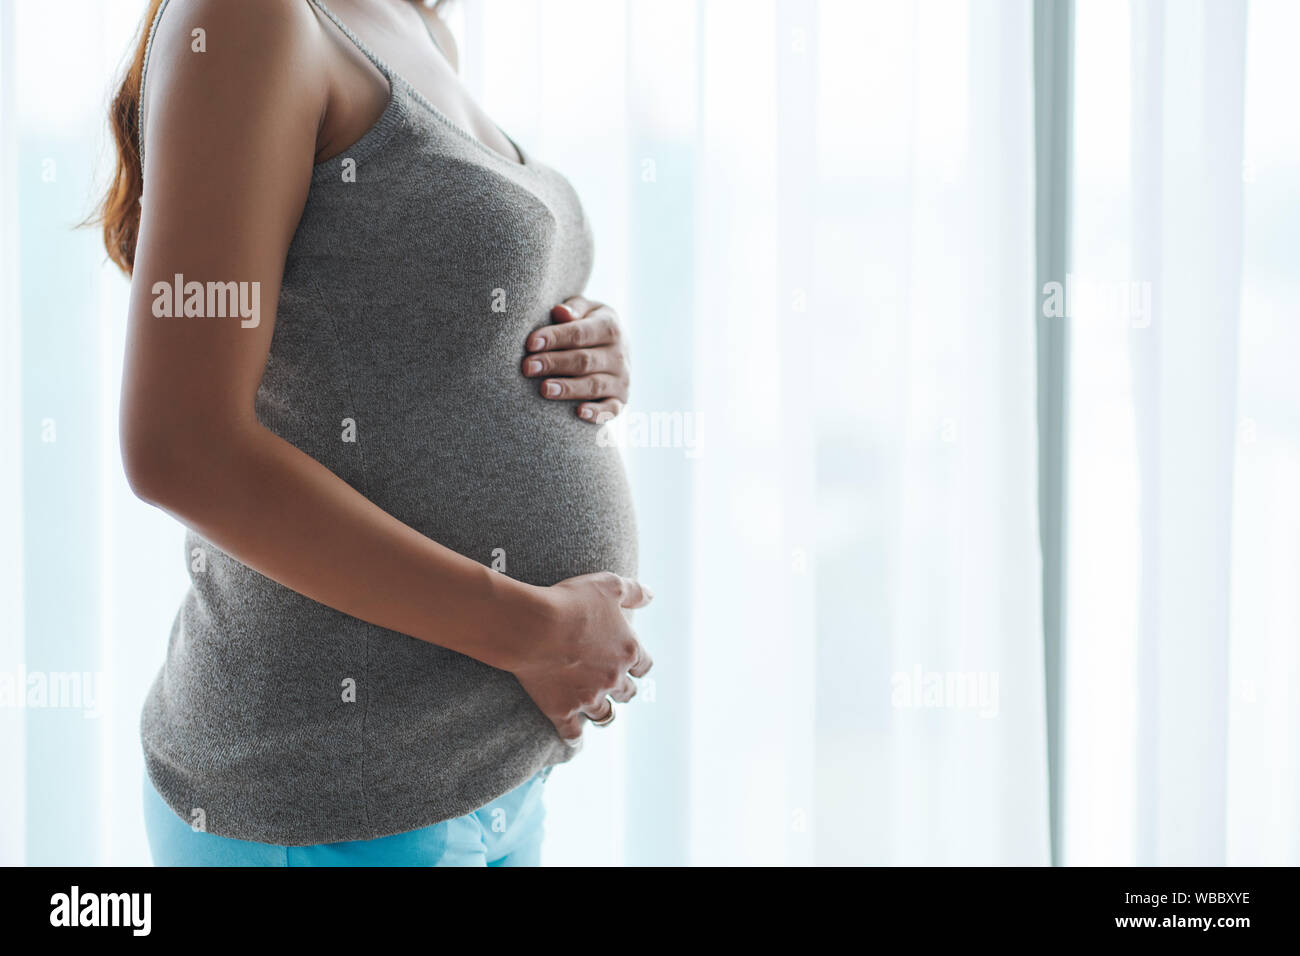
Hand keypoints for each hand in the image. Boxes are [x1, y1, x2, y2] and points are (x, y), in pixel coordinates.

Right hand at [508, 572, 653, 744]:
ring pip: (605, 716)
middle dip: (622, 689)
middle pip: (627, 693)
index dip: (638, 664)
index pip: (644, 665)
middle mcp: (613, 678)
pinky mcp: (562, 711)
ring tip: (597, 711)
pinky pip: (572, 735)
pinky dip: (574, 739)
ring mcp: (588, 698)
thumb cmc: (571, 602)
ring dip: (603, 713)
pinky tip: (574, 741)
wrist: (533, 626)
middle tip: (613, 686)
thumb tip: (652, 597)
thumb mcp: (608, 585)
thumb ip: (634, 592)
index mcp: (628, 650)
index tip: (632, 664)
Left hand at [522, 296, 629, 423]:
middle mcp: (619, 354)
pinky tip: (579, 413)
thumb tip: (560, 312)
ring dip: (569, 388)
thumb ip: (573, 309)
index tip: (531, 343)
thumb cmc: (589, 325)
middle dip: (554, 363)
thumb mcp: (586, 310)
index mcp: (610, 327)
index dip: (555, 337)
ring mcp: (621, 379)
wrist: (616, 346)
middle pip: (584, 360)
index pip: (580, 333)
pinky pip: (611, 409)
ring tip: (544, 389)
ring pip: (593, 385)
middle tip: (528, 367)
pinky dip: (597, 413)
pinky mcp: (620, 400)